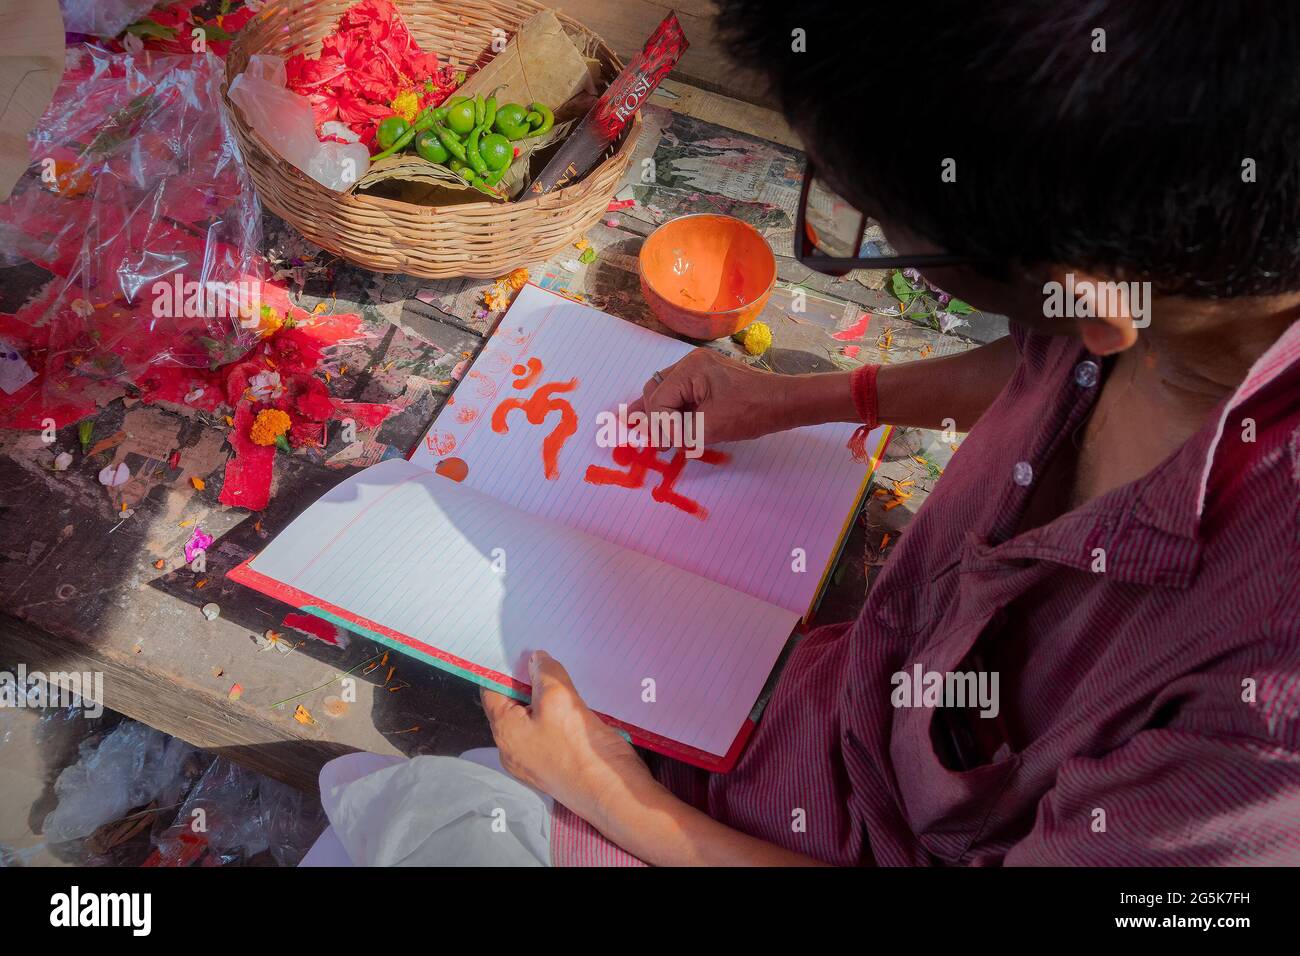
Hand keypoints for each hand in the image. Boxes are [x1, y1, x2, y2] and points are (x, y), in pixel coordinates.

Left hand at [480, 651, 654, 824]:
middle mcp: (512, 748)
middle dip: (528, 681)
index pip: (492, 689)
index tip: (520, 648)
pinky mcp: (553, 763)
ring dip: (545, 698)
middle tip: (547, 660)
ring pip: (531, 717)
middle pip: (512, 703)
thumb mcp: (560, 698)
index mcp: (505, 731)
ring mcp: (533, 759)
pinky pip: (547, 732)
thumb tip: (535, 659)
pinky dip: (556, 715)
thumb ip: (544, 673)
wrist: (612, 794)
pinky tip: (574, 705)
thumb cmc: (582, 750)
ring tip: (564, 680)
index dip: (504, 666)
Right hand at [628, 348, 788, 443]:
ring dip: (661, 413)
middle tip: (654, 441)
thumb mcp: (709, 427)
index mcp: (690, 369)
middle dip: (653, 415)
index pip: (658, 399)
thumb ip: (678, 432)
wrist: (783, 402)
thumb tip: (655, 437)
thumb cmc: (750, 412)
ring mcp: (700, 368)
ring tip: (655, 434)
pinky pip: (682, 392)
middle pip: (656, 390)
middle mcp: (691, 362)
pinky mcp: (708, 377)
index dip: (658, 424)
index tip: (665, 445)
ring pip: (666, 390)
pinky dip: (675, 409)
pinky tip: (669, 424)